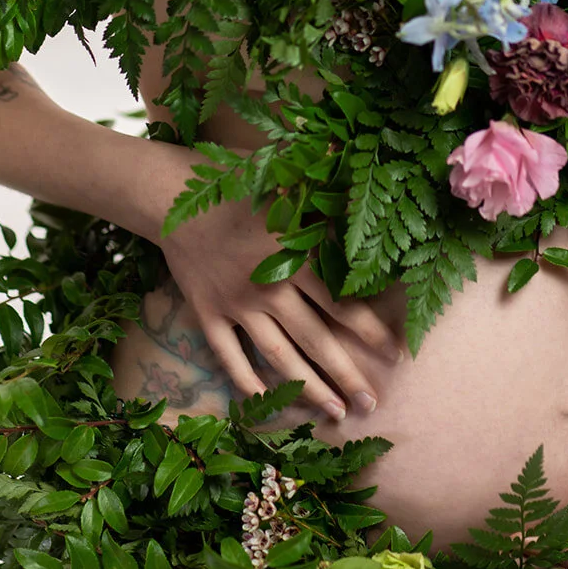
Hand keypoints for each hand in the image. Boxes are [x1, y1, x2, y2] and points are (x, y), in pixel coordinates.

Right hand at [147, 143, 403, 422]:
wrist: (172, 194)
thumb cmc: (235, 181)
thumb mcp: (284, 176)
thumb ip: (324, 181)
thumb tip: (358, 154)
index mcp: (292, 256)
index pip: (340, 302)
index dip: (369, 330)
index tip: (395, 353)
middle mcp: (267, 288)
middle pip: (315, 339)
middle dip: (346, 374)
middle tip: (371, 403)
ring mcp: (235, 306)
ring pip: (278, 357)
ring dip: (308, 388)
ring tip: (335, 413)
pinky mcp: (207, 315)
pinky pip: (230, 357)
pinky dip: (248, 382)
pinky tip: (268, 404)